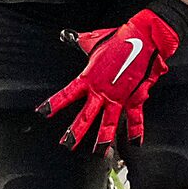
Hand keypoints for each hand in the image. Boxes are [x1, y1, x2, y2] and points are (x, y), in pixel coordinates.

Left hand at [42, 1, 187, 151]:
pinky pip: (135, 118)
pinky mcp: (135, 98)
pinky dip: (136, 131)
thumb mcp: (93, 40)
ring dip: (104, 139)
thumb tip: (67, 35)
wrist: (145, 38)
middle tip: (66, 144)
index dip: (53, 104)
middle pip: (86, 116)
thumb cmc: (119, 38)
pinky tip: (135, 143)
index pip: (67, 94)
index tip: (42, 113)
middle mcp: (102, 91)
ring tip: (99, 153)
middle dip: (75, 132)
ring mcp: (119, 97)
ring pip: (109, 123)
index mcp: (89, 78)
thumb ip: (78, 40)